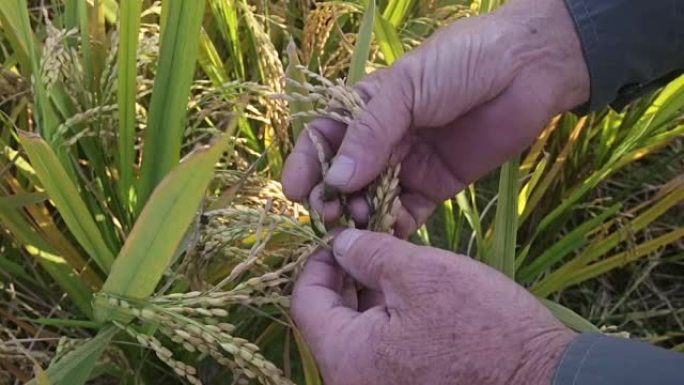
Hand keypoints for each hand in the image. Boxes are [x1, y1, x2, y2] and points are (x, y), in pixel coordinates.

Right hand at [282, 0, 589, 236]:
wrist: (528, 68)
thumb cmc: (460, 63)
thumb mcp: (407, 89)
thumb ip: (371, 134)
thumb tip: (336, 178)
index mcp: (367, 107)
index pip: (325, 137)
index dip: (307, 163)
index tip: (295, 191)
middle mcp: (383, 138)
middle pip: (346, 174)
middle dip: (333, 196)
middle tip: (328, 217)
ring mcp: (409, 164)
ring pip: (373, 197)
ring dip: (361, 214)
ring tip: (358, 226)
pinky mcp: (437, 185)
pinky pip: (408, 211)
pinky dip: (395, 226)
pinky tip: (389, 234)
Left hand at [292, 229, 574, 384]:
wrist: (546, 382)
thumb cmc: (483, 328)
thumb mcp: (422, 275)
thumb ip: (369, 254)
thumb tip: (338, 243)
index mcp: (345, 359)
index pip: (306, 303)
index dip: (318, 262)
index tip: (338, 237)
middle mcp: (354, 382)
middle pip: (330, 320)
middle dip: (346, 277)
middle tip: (368, 243)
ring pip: (358, 335)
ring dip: (369, 297)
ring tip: (393, 263)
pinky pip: (382, 351)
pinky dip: (389, 320)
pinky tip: (411, 296)